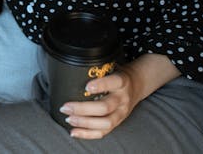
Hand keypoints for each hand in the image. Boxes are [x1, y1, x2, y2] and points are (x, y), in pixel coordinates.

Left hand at [58, 54, 180, 138]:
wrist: (136, 86)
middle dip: (82, 109)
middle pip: (105, 107)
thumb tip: (70, 69)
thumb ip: (97, 70)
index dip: (101, 85)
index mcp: (122, 82)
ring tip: (69, 119)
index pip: (114, 82)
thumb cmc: (117, 76)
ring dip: (84, 122)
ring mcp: (121, 113)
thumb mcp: (111, 68)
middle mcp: (122, 99)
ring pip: (105, 123)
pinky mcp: (117, 123)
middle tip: (65, 107)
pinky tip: (74, 131)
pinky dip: (87, 134)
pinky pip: (103, 132)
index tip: (87, 87)